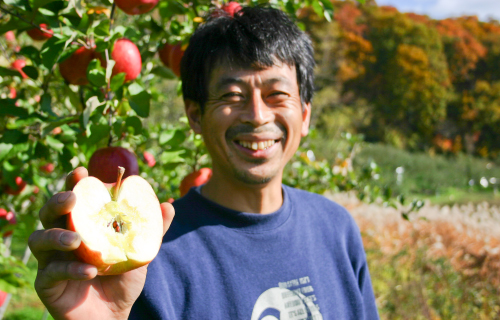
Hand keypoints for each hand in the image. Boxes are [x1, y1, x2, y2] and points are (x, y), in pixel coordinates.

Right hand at [29, 167, 174, 319]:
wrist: (114, 315)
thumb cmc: (122, 280)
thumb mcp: (138, 252)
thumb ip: (150, 230)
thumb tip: (169, 205)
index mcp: (81, 225)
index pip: (74, 199)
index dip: (74, 183)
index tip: (81, 171)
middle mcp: (61, 238)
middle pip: (49, 213)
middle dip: (58, 201)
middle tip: (72, 199)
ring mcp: (51, 260)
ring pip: (39, 240)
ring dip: (57, 236)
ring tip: (76, 240)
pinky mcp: (47, 283)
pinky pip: (50, 272)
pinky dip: (70, 269)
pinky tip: (89, 271)